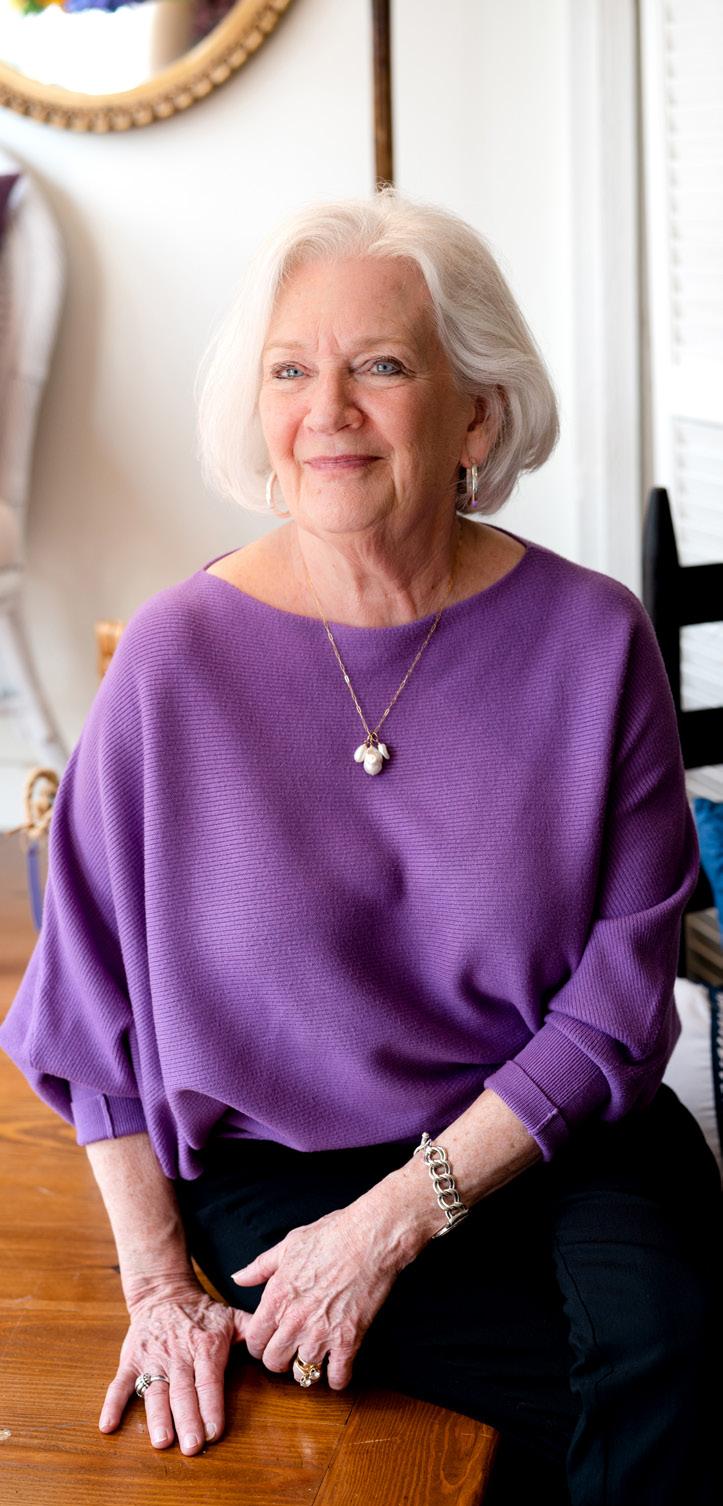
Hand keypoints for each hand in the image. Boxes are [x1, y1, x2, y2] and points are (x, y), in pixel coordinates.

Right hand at [98, 1275, 246, 1453]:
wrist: (164, 1292)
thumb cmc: (202, 1312)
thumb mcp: (230, 1317)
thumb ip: (252, 1332)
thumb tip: (276, 1347)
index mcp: (205, 1347)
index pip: (209, 1382)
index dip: (212, 1406)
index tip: (215, 1432)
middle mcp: (178, 1355)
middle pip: (183, 1392)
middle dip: (188, 1419)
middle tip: (191, 1446)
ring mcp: (153, 1358)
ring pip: (154, 1390)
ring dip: (157, 1417)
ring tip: (161, 1440)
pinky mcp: (131, 1359)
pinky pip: (120, 1383)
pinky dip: (113, 1403)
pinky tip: (108, 1424)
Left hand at [231, 1186, 416, 1390]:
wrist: (370, 1239)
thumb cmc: (331, 1236)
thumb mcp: (288, 1245)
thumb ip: (260, 1267)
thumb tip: (238, 1278)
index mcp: (276, 1298)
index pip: (254, 1341)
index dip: (259, 1344)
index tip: (269, 1340)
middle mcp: (294, 1321)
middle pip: (274, 1362)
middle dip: (279, 1359)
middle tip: (289, 1351)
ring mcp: (321, 1334)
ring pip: (303, 1374)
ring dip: (308, 1368)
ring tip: (314, 1358)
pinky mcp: (349, 1341)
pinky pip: (338, 1377)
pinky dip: (337, 1378)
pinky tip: (338, 1367)